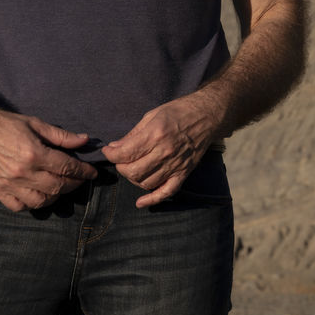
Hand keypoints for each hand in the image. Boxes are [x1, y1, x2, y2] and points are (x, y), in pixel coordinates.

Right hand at [0, 111, 97, 212]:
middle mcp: (23, 172)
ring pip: (42, 201)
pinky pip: (21, 207)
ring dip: (56, 196)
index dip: (83, 171)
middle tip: (80, 179)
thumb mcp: (35, 124)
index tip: (92, 172)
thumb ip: (61, 136)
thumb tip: (85, 140)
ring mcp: (10, 185)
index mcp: (34, 153)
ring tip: (60, 186)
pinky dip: (32, 204)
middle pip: (58, 186)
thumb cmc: (6, 123)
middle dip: (74, 184)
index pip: (67, 167)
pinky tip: (38, 194)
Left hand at [101, 93, 223, 207]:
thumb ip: (133, 134)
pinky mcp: (184, 173)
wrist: (206, 116)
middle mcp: (164, 152)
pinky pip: (166, 192)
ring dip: (133, 179)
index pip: (125, 154)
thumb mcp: (151, 115)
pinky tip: (140, 202)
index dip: (111, 155)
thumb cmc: (177, 111)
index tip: (108, 151)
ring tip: (131, 168)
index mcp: (155, 135)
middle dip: (120, 167)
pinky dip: (152, 199)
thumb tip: (115, 147)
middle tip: (120, 159)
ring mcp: (175, 165)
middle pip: (133, 171)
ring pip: (146, 183)